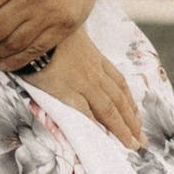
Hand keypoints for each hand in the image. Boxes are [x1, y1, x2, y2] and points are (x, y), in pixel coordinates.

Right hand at [33, 25, 141, 146]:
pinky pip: (85, 111)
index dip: (130, 102)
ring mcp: (82, 82)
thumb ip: (79, 42)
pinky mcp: (66, 91)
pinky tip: (103, 138)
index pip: (120, 84)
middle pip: (119, 100)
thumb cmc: (49, 31)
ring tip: (131, 144)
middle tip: (141, 140)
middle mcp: (95, 72)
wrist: (33, 29)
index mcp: (96, 58)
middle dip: (132, 121)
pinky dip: (96, 125)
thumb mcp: (72, 32)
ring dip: (122, 128)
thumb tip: (80, 42)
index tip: (137, 117)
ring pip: (108, 109)